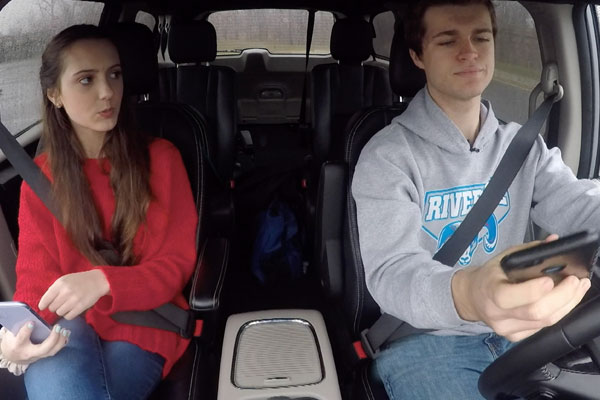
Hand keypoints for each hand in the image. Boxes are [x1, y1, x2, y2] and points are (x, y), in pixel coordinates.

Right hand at [1, 322, 69, 363]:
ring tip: (64, 330)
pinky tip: (67, 333)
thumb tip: (28, 314)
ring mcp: (39, 356)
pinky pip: (56, 349)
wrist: (15, 356)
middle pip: (43, 349)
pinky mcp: (45, 355)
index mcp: (18, 346)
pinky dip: (63, 342)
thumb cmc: (15, 340)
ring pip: (52, 351)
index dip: (26, 331)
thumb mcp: (13, 333)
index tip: (31, 322)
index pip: (22, 339)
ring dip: (61, 340)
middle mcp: (29, 353)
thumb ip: (20, 325)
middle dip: (52, 339)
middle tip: (58, 327)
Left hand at [39, 269, 109, 319]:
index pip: (46, 299)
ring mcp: (74, 300)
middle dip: (54, 307)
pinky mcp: (81, 307)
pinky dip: (68, 314)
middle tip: (60, 304)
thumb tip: (44, 302)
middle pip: (52, 308)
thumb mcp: (65, 280)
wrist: (98, 281)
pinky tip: (72, 309)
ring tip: (67, 306)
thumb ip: (54, 289)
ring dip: (62, 311)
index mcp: (60, 284)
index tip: (43, 307)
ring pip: (59, 313)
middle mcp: (66, 292)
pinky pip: (68, 316)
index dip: (43, 305)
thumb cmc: (79, 280)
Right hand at [452, 234, 591, 340]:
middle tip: (576, 282)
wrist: (471, 297)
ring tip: (578, 289)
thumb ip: (529, 251)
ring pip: (545, 322)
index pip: (509, 296)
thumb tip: (553, 242)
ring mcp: (507, 328)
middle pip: (536, 312)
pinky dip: (558, 313)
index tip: (551, 279)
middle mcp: (497, 313)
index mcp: (490, 291)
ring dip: (567, 305)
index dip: (534, 290)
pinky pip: (543, 327)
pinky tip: (566, 302)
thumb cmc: (489, 276)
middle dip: (563, 296)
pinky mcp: (516, 336)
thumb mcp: (502, 258)